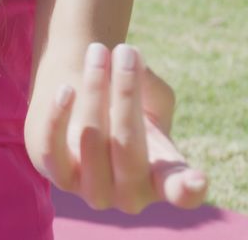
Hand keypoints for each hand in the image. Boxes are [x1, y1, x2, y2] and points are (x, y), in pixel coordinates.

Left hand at [34, 43, 207, 212]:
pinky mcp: (57, 175)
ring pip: (90, 141)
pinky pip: (51, 148)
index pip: (180, 190)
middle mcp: (131, 194)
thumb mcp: (153, 97)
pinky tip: (65, 89)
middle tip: (125, 52)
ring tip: (97, 53)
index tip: (196, 180)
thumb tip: (130, 65)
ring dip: (94, 91)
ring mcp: (92, 190)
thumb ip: (150, 88)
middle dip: (126, 94)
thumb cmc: (128, 102)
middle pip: (127, 147)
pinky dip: (57, 117)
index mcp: (164, 177)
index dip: (188, 189)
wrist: (82, 103)